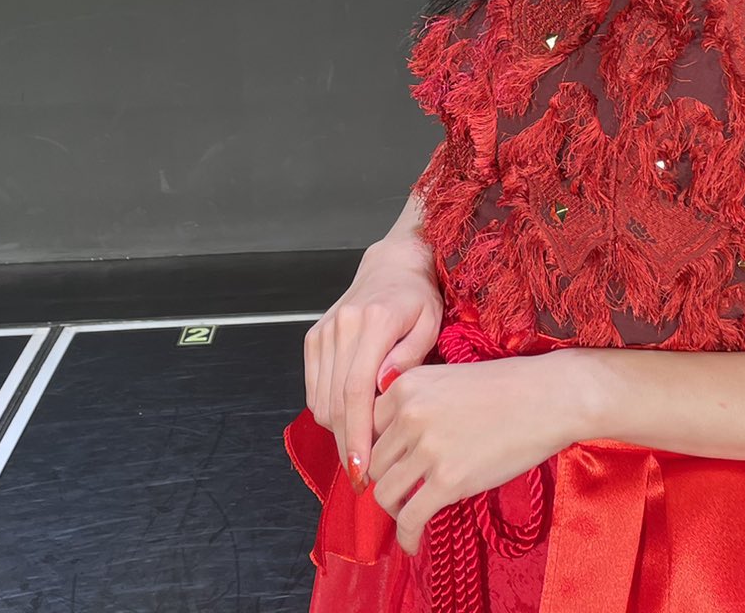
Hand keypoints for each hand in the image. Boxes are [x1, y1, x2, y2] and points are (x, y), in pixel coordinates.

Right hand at [304, 236, 442, 495]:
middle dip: (346, 444)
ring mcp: (323, 332)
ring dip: (337, 432)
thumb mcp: (430, 322)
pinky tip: (350, 423)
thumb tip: (386, 388)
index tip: (362, 469)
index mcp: (374, 322)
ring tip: (359, 453)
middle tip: (362, 478)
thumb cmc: (419, 298)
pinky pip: (314, 388)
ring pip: (321, 399)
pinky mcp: (313, 338)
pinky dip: (328, 412)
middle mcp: (342, 326)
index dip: (358, 434)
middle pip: (336, 401)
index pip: (357, 390)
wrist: (393, 265)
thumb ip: (411, 355)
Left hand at [365, 350, 586, 554]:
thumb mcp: (447, 380)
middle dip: (384, 480)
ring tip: (408, 513)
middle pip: (374, 462)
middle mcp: (409, 414)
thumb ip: (416, 403)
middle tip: (401, 491)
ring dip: (394, 509)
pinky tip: (413, 542)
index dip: (375, 451)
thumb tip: (395, 444)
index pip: (367, 428)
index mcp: (406, 385)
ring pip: (385, 492)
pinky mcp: (448, 480)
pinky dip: (407, 536)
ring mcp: (428, 448)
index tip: (385, 466)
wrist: (549, 397)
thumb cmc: (508, 386)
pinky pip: (410, 517)